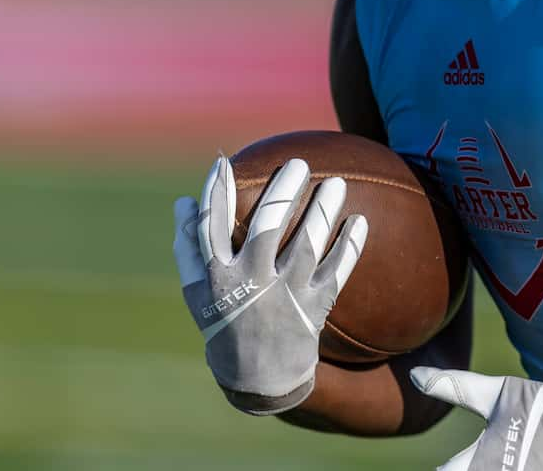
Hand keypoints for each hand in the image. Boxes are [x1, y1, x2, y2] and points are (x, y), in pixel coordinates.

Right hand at [173, 156, 367, 414]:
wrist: (260, 381)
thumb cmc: (226, 326)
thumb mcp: (198, 295)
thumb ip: (188, 249)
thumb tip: (182, 202)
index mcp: (219, 279)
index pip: (212, 228)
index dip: (215, 193)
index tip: (223, 162)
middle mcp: (252, 285)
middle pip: (266, 229)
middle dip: (282, 193)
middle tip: (298, 164)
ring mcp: (285, 297)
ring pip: (306, 246)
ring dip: (322, 212)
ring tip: (336, 182)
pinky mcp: (315, 309)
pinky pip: (336, 271)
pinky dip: (350, 246)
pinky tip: (360, 220)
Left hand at [411, 367, 542, 470]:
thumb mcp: (497, 393)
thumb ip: (453, 387)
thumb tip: (414, 375)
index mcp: (479, 463)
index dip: (443, 470)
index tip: (444, 466)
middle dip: (468, 469)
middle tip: (482, 457)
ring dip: (497, 469)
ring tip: (508, 457)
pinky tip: (528, 463)